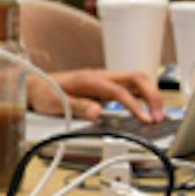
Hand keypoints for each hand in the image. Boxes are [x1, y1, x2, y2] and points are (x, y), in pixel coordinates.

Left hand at [35, 68, 165, 122]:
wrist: (35, 85)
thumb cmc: (44, 93)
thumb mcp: (55, 103)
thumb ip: (76, 106)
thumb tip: (97, 112)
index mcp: (89, 79)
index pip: (119, 90)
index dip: (135, 105)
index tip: (146, 119)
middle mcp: (101, 76)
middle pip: (136, 78)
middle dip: (153, 95)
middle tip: (159, 117)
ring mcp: (105, 80)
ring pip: (137, 80)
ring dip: (152, 95)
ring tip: (158, 115)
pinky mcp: (107, 87)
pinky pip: (132, 87)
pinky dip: (145, 96)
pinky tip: (149, 109)